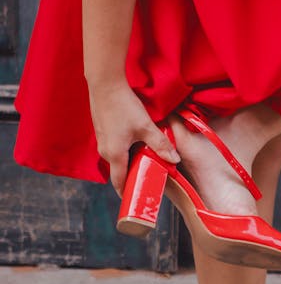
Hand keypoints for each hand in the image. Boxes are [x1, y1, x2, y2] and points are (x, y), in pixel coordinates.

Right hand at [87, 79, 180, 196]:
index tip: (135, 200)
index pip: (119, 182)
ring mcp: (102, 140)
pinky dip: (124, 151)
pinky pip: (114, 148)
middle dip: (132, 177)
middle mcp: (105, 151)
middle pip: (119, 171)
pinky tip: (136, 144)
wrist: (104, 83)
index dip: (127, 192)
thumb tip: (175, 160)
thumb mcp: (145, 126)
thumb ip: (160, 144)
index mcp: (115, 154)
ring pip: (117, 159)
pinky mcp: (103, 131)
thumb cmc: (123, 105)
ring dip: (129, 162)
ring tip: (145, 161)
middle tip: (148, 179)